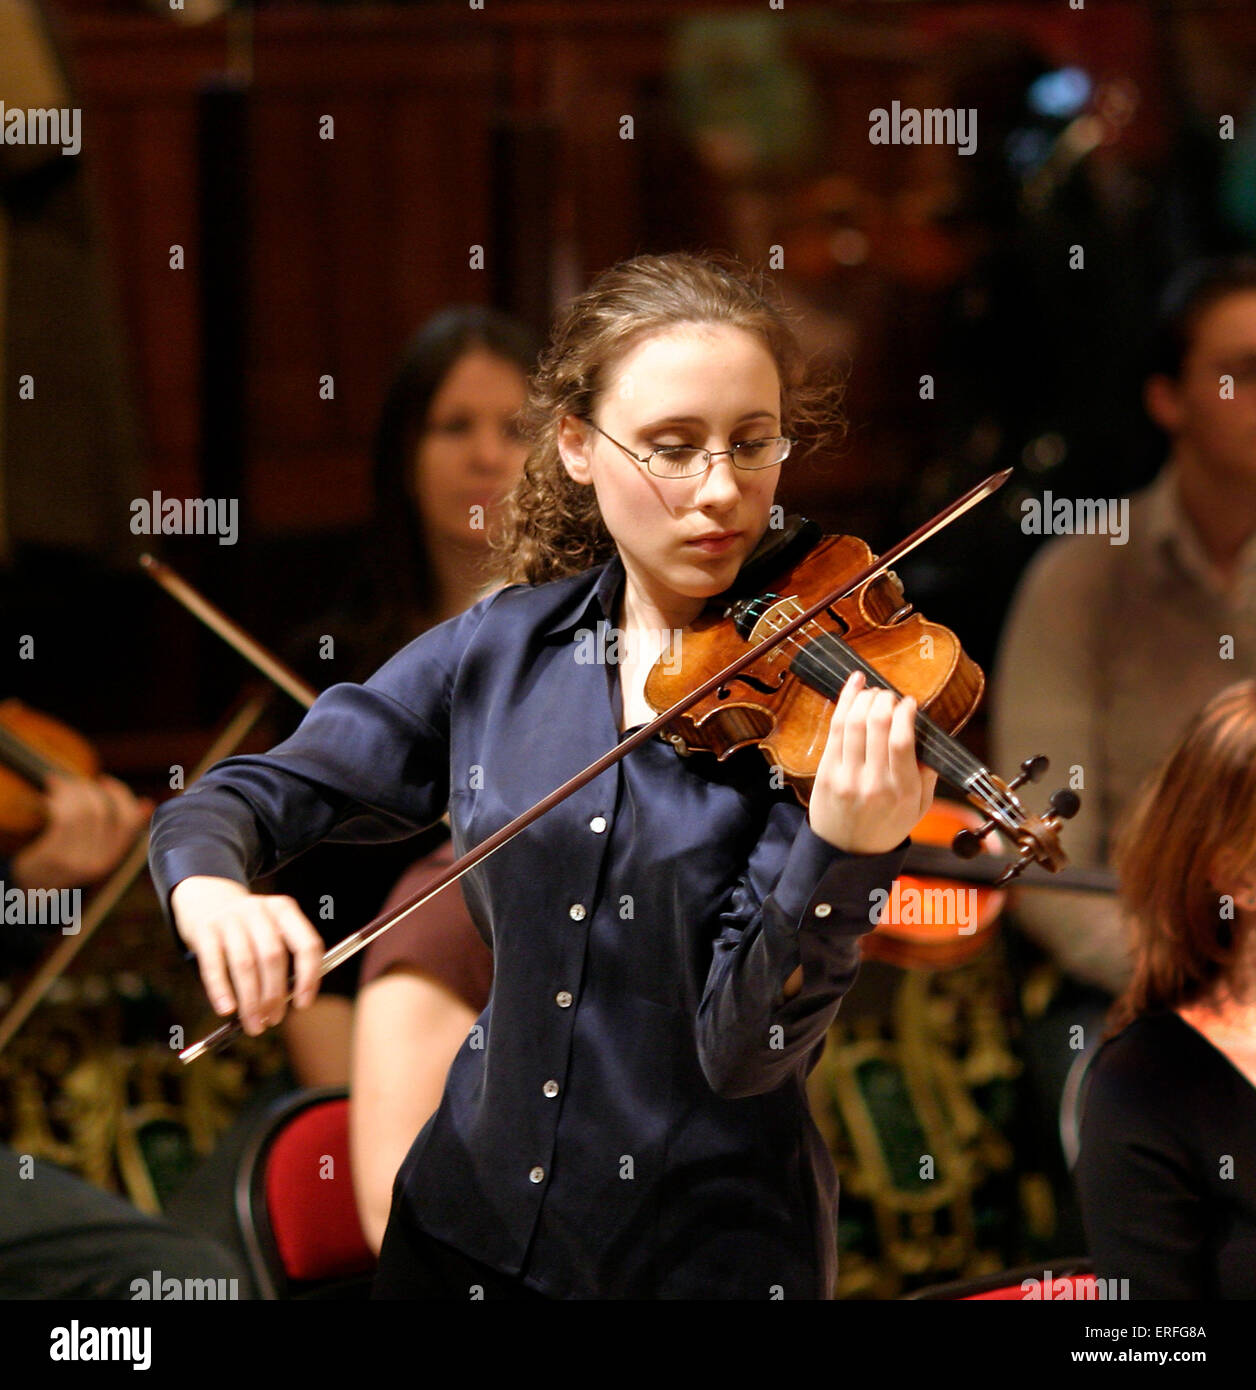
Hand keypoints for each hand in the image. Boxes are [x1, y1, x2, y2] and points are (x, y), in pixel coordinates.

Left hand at [11, 773, 151, 889]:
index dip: (120, 795)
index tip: (105, 780)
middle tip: (73, 781)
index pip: (129, 821)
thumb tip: (148, 803)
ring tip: (59, 782)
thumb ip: (119, 827)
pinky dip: (58, 797)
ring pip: (83, 813)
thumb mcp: (93, 847)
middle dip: (88, 788)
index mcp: (111, 858)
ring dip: (71, 790)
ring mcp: (76, 861)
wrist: (28, 888)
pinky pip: (63, 819)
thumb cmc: (62, 860)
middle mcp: (98, 862)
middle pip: (102, 812)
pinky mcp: (54, 856)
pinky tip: (50, 790)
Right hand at [170, 876, 324, 1034]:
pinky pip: (214, 964)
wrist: (205, 897)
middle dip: (274, 995)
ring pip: (245, 964)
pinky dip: (221, 990)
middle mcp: (259, 910)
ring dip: (251, 1000)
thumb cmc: (247, 926)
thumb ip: (284, 958)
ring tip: (253, 1024)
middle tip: (272, 1020)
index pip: (306, 944)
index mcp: (284, 910)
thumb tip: (289, 1002)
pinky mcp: (205, 929)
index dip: (309, 976)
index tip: (303, 1004)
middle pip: (273, 957)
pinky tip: (227, 1010)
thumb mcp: (270, 928)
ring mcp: (230, 918)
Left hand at [808, 670, 937, 854]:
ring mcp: (846, 776)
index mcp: (902, 791)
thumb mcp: (919, 808)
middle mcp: (873, 783)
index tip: (910, 702)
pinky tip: (854, 685)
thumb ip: (926, 774)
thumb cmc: (886, 825)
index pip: (902, 741)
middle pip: (877, 725)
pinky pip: (835, 728)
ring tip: (873, 691)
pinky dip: (845, 702)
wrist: (846, 852)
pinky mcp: (826, 771)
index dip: (906, 713)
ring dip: (865, 697)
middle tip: (890, 695)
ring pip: (854, 722)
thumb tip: (928, 736)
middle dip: (885, 700)